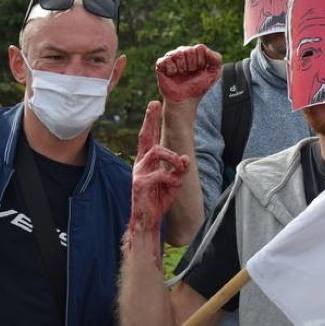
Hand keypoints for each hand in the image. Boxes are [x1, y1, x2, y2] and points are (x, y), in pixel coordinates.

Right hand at [123, 101, 189, 258]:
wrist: (147, 221)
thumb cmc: (158, 201)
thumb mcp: (173, 182)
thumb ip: (178, 169)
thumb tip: (186, 158)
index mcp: (146, 162)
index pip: (148, 137)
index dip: (151, 121)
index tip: (154, 104)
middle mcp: (140, 164)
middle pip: (145, 137)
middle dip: (150, 119)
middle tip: (154, 104)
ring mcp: (138, 173)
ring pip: (157, 151)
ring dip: (172, 157)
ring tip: (179, 166)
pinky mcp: (139, 184)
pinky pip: (161, 173)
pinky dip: (172, 178)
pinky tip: (174, 185)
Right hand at [155, 44, 221, 102]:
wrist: (187, 99)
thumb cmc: (199, 86)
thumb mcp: (214, 73)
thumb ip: (216, 59)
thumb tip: (205, 49)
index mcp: (195, 52)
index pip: (199, 48)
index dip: (201, 62)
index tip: (200, 70)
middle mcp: (182, 52)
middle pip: (189, 51)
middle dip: (192, 65)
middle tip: (190, 73)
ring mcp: (171, 57)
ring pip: (178, 54)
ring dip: (182, 68)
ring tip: (182, 74)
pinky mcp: (161, 64)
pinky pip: (167, 60)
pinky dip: (172, 70)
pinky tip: (173, 75)